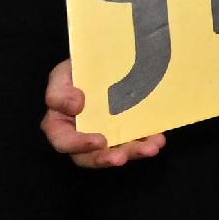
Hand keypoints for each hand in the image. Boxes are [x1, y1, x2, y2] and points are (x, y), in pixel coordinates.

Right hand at [40, 59, 164, 167]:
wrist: (105, 61)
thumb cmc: (78, 71)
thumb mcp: (62, 75)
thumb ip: (59, 91)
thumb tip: (75, 106)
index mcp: (61, 125)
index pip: (63, 141)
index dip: (79, 144)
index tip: (99, 141)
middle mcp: (83, 137)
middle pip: (89, 157)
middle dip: (106, 159)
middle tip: (121, 157)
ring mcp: (108, 136)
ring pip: (117, 152)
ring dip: (133, 153)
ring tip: (150, 149)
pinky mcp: (128, 132)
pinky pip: (137, 142)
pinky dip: (148, 142)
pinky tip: (158, 139)